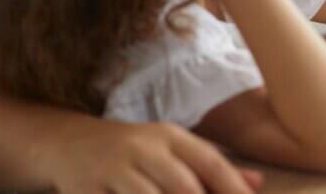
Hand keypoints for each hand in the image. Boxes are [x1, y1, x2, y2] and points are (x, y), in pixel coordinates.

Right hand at [47, 118, 262, 193]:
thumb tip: (257, 184)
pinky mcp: (86, 192)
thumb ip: (212, 168)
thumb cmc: (135, 153)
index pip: (210, 162)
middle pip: (184, 187)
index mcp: (169, 137)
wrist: (68, 143)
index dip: (232, 187)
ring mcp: (113, 171)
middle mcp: (142, 150)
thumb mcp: (173, 150)